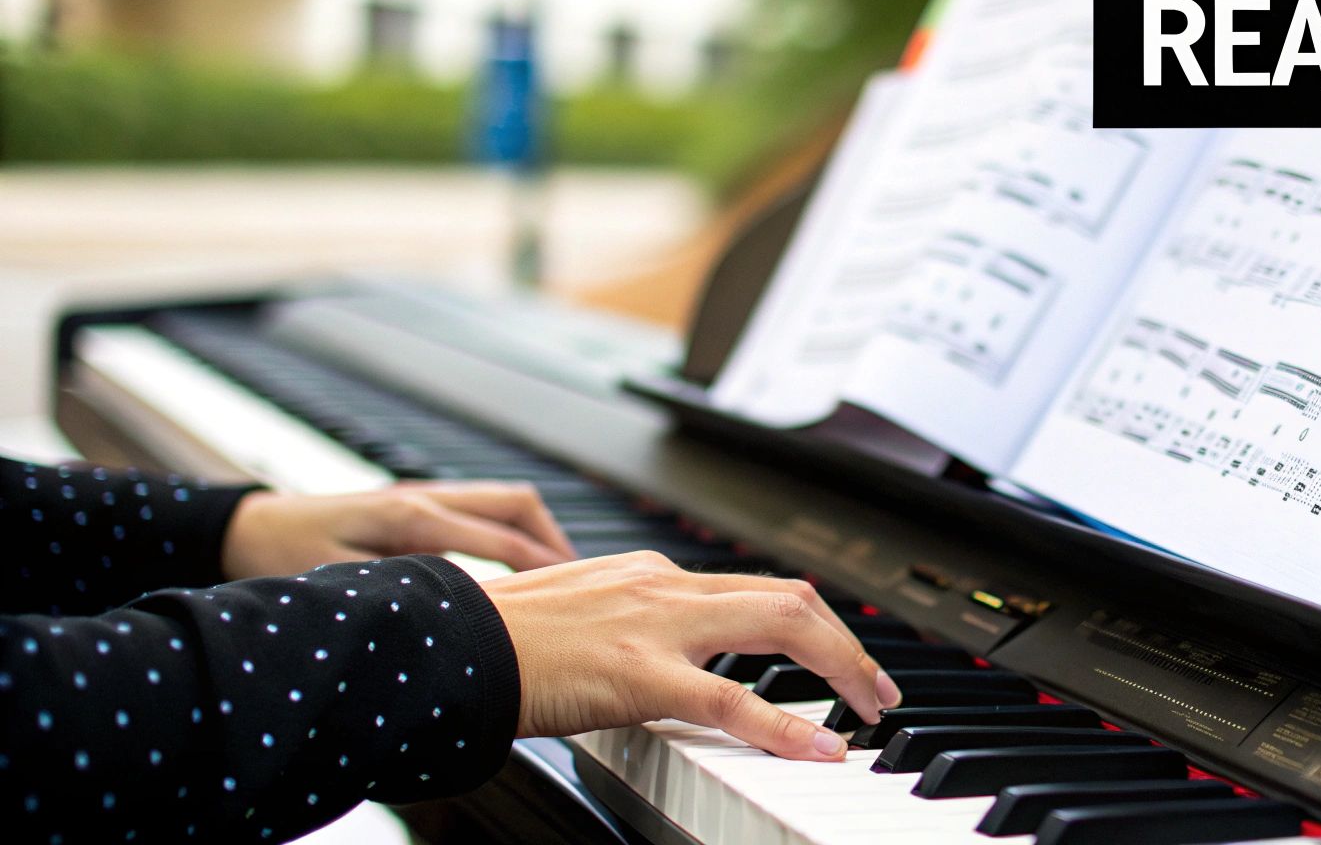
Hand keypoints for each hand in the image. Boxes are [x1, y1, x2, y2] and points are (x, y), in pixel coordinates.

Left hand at [222, 481, 576, 580]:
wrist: (249, 527)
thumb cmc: (281, 556)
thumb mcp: (338, 581)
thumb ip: (401, 589)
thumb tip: (462, 604)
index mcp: (411, 517)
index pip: (499, 539)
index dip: (544, 566)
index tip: (578, 593)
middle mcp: (427, 496)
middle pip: (516, 504)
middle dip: (556, 539)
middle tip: (584, 581)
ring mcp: (425, 495)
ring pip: (505, 499)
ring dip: (539, 530)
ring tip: (562, 572)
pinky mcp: (419, 503)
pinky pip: (484, 507)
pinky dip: (513, 529)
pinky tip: (518, 562)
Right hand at [482, 550, 902, 759]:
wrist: (442, 646)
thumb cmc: (497, 644)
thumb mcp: (579, 621)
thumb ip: (628, 631)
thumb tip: (664, 662)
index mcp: (650, 576)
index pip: (755, 587)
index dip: (812, 621)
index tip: (840, 655)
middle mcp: (664, 587)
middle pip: (788, 598)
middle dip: (845, 642)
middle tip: (876, 688)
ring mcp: (655, 626)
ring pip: (781, 626)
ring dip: (840, 666)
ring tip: (869, 709)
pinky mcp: (639, 674)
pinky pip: (731, 698)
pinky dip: (787, 725)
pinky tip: (822, 747)